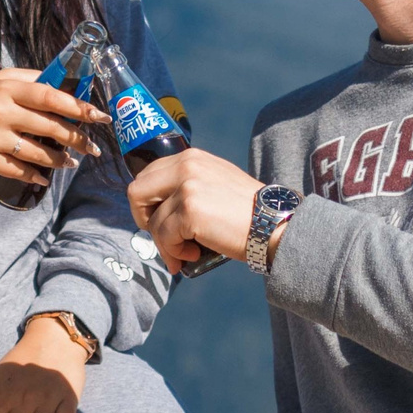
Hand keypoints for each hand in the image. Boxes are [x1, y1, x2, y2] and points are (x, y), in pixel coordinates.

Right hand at [0, 69, 107, 190]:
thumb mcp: (1, 80)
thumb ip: (33, 80)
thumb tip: (69, 88)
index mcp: (7, 88)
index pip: (50, 97)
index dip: (78, 107)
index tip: (99, 116)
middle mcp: (0, 112)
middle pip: (49, 127)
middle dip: (76, 139)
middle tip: (93, 147)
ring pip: (38, 153)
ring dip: (60, 160)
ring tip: (72, 162)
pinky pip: (19, 171)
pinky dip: (36, 176)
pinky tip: (46, 177)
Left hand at [126, 147, 265, 270]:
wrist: (276, 225)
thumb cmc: (247, 212)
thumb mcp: (214, 183)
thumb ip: (186, 185)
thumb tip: (154, 208)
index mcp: (190, 158)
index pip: (146, 176)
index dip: (147, 203)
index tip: (160, 221)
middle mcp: (186, 166)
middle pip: (136, 193)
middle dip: (145, 220)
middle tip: (163, 238)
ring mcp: (187, 187)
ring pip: (152, 222)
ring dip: (166, 245)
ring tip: (188, 252)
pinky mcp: (190, 211)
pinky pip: (164, 238)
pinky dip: (175, 252)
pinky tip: (194, 255)